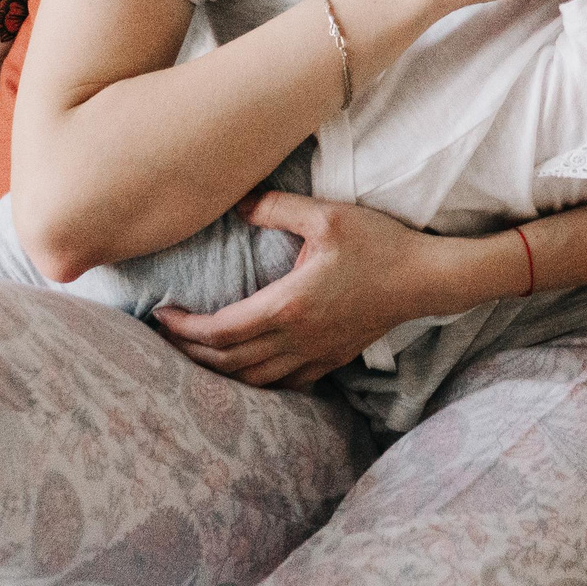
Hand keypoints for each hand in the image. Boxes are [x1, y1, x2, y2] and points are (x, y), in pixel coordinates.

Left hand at [149, 192, 456, 388]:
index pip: (219, 330)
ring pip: (253, 380)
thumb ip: (276, 208)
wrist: (425, 278)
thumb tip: (237, 202)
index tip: (161, 316)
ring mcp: (316, 354)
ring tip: (195, 354)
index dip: (183, 329)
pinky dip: (255, 381)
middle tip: (164, 337)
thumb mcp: (326, 215)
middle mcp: (297, 339)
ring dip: (218, 371)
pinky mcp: (331, 359)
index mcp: (288, 306)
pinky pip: (284, 383)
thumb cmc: (378, 243)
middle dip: (189, 353)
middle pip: (227, 362)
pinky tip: (246, 368)